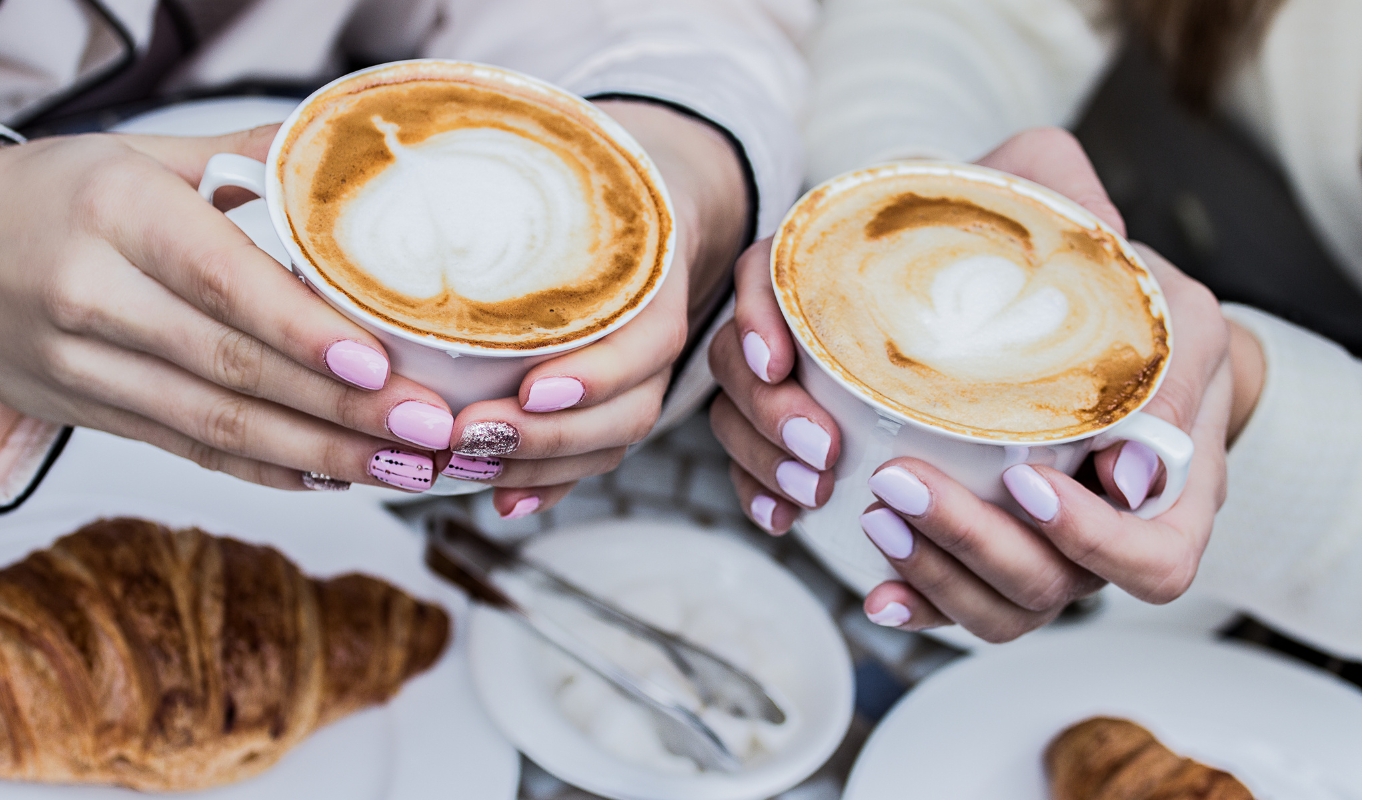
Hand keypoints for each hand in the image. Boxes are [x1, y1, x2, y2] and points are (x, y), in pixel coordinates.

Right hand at [0, 128, 464, 491]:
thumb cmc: (66, 193)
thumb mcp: (149, 155)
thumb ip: (251, 161)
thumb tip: (351, 161)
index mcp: (116, 214)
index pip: (223, 281)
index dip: (303, 332)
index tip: (379, 363)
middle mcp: (92, 296)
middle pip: (233, 368)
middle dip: (341, 407)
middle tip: (426, 427)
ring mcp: (84, 367)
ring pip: (216, 425)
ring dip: (321, 454)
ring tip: (404, 466)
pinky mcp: (92, 414)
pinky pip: (191, 450)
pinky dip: (269, 470)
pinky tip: (336, 476)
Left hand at [442, 100, 750, 517]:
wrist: (643, 198)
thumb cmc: (588, 185)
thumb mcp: (566, 171)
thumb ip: (496, 185)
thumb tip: (364, 198)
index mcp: (658, 281)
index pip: (644, 344)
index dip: (594, 376)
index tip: (531, 389)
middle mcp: (657, 340)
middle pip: (628, 411)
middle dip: (549, 438)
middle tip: (468, 437)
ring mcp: (641, 378)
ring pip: (611, 444)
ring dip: (541, 468)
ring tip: (470, 472)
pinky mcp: (612, 405)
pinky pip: (593, 458)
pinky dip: (549, 487)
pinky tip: (503, 504)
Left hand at [859, 245, 1230, 640]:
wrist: (1119, 332)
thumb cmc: (1154, 322)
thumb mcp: (1182, 328)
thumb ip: (1171, 385)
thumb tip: (1127, 475)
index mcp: (1175, 502)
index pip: (1153, 564)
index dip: (1091, 540)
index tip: (1025, 481)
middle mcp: (1114, 545)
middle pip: (1055, 586)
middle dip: (972, 542)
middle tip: (902, 483)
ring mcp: (1055, 556)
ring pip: (1005, 608)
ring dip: (935, 571)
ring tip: (877, 515)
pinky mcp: (1001, 551)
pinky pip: (964, 601)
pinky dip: (919, 600)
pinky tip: (877, 592)